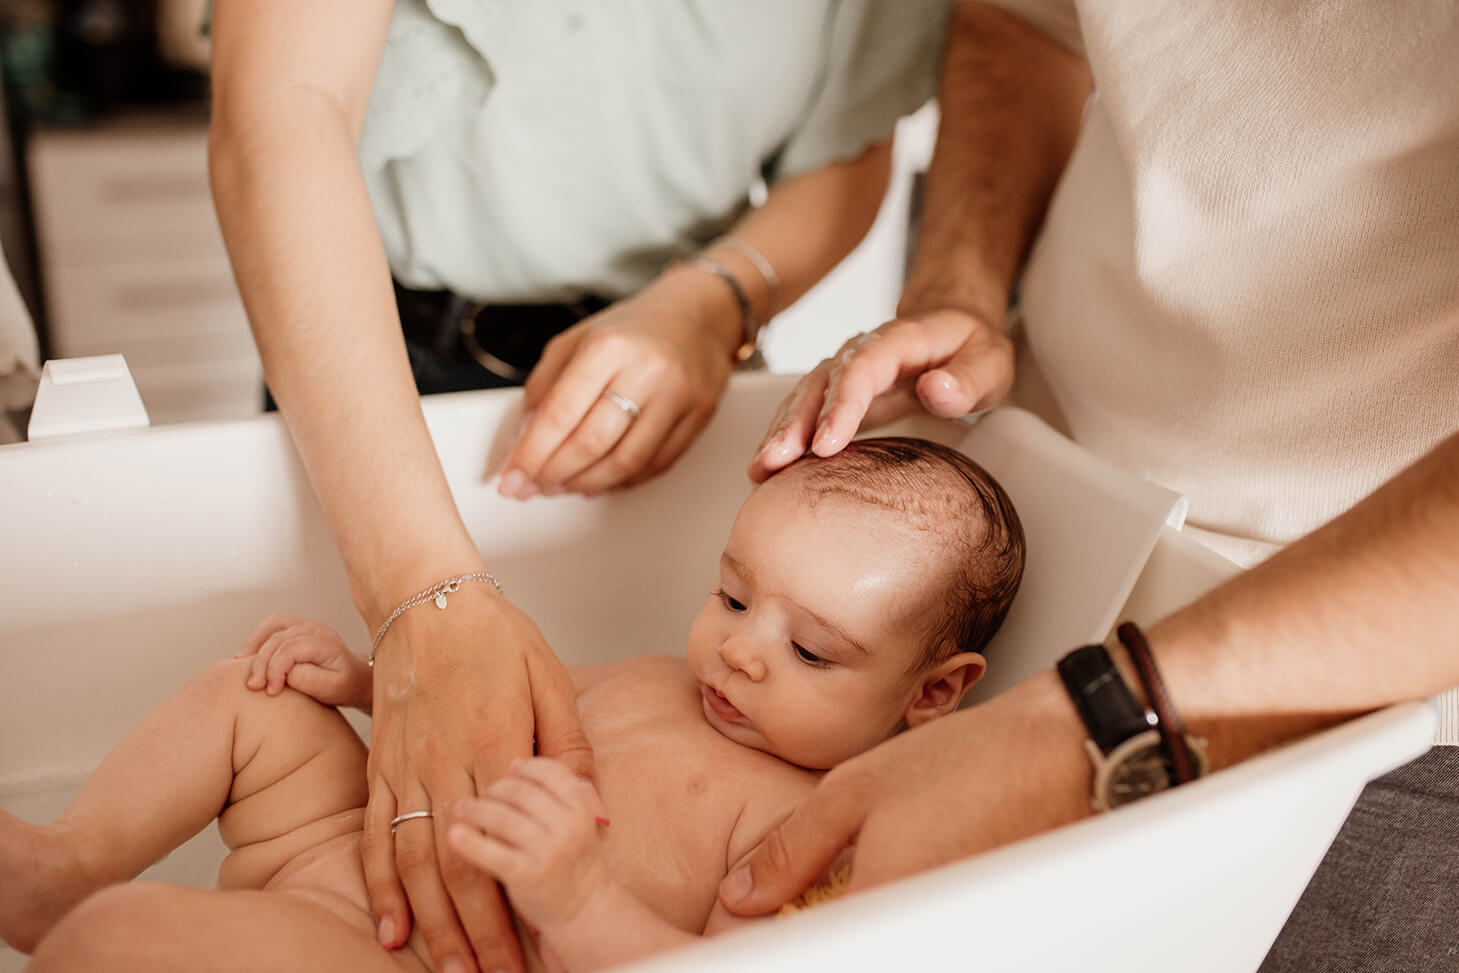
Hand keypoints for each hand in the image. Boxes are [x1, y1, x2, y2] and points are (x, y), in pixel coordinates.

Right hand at [235, 614, 369, 707]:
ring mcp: (305, 626)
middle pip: (279, 639)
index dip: (275, 669)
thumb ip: (310, 680)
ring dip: (255, 646)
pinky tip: (247, 657)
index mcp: (325, 642)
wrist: (353, 678)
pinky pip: (272, 626)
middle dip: (262, 663)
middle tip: (253, 687)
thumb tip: (286, 673)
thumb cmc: (343, 685)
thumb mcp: (332, 689)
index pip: (291, 648)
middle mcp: (315, 629)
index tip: (271, 691)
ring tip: (241, 667)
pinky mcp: (296, 629)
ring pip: (273, 627)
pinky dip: (258, 639)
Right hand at [366, 586, 593, 972]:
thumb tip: (597, 816)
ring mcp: (406, 767)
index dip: (517, 902)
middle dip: (479, 933)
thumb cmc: (496, 636)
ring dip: (432, 923)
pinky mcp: (380, 764)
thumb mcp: (552, 681)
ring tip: (451, 969)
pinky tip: (392, 928)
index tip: (535, 945)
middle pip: (458, 866)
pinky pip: (374, 833)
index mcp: (495, 744)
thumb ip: (571, 752)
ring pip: (414, 861)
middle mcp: (444, 762)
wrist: (429, 598)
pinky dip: (380, 885)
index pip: (507, 843)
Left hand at [448, 757, 611, 933]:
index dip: (525, 767)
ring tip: (460, 808)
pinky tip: (454, 835)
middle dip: (495, 789)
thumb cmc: (572, 859)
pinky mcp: (527, 876)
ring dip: (476, 810)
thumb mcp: (575, 821)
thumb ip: (551, 792)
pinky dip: (470, 842)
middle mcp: (568, 825)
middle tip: (478, 792)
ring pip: (503, 817)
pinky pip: (492, 852)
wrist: (584, 910)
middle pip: (521, 792)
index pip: (549, 772)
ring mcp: (548, 850)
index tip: (507, 769)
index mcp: (581, 807)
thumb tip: (514, 762)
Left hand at [498, 290, 735, 497]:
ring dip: (586, 484)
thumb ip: (545, 385)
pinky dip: (622, 481)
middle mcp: (647, 370)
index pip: (560, 413)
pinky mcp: (700, 416)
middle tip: (533, 486)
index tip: (512, 478)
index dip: (530, 454)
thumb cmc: (635, 328)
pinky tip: (600, 480)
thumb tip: (524, 440)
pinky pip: (657, 464)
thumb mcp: (578, 339)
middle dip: (554, 474)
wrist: (700, 314)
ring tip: (563, 486)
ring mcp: (679, 395)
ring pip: (626, 463)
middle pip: (591, 443)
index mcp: (609, 346)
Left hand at [717, 673, 1089, 914]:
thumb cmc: (965, 762)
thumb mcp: (853, 790)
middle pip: (849, 943)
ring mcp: (949, 929)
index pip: (813, 946)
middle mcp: (920, 930)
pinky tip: (881, 875)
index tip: (755, 923)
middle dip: (818, 926)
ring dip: (852, 919)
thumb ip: (790, 849)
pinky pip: (908, 924)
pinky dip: (887, 907)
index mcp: (879, 906)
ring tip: (829, 889)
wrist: (1054, 752)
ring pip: (878, 936)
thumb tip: (739, 896)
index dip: (779, 936)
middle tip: (787, 902)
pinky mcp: (966, 921)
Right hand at [747, 308, 1013, 481]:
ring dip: (780, 434)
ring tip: (760, 471)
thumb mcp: (989, 361)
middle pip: (819, 385)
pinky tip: (767, 469)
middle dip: (793, 425)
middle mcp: (860, 352)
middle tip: (774, 463)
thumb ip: (967, 379)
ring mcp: (843, 371)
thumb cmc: (972, 349)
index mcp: (897, 340)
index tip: (824, 446)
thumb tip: (934, 389)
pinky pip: (804, 412)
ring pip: (803, 398)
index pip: (860, 371)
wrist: (952, 330)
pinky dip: (784, 437)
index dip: (839, 407)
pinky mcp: (836, 393)